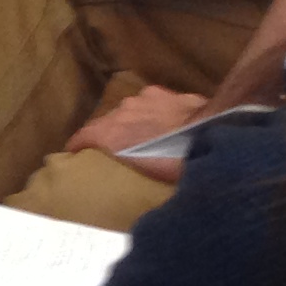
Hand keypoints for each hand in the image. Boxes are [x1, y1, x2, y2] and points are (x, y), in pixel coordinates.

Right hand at [68, 85, 207, 184]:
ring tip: (147, 138)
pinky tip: (169, 124)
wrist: (211, 131)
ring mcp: (144, 99)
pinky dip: (155, 114)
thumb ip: (130, 170)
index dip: (77, 146)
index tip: (74, 156)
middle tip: (119, 152)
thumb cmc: (176, 162)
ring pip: (131, 112)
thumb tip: (129, 192)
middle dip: (110, 135)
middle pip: (108, 123)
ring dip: (135, 123)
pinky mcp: (165, 93)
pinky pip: (153, 105)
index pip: (83, 136)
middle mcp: (121, 111)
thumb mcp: (146, 175)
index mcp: (110, 132)